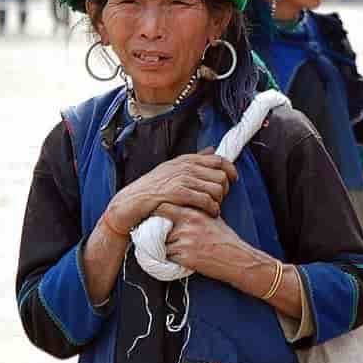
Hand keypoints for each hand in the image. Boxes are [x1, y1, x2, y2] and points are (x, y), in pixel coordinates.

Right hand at [104, 147, 237, 233]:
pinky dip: (212, 208)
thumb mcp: (172, 169)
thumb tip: (212, 148)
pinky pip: (205, 200)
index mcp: (185, 160)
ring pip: (216, 189)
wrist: (128, 203)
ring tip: (213, 208)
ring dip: (219, 201)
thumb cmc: (152, 189)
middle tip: (218, 200)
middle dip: (225, 190)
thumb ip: (194, 159)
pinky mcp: (176, 194)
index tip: (233, 180)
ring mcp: (180, 179)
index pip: (218, 160)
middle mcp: (184, 166)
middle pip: (221, 176)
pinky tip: (210, 214)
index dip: (231, 170)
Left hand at [154, 203, 247, 278]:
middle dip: (156, 232)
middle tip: (158, 236)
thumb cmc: (225, 239)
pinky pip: (167, 256)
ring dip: (164, 247)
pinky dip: (169, 258)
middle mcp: (188, 225)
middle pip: (158, 226)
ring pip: (161, 243)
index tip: (156, 218)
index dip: (157, 213)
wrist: (237, 258)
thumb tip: (180, 208)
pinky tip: (179, 258)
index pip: (164, 207)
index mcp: (194, 213)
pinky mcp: (185, 257)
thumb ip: (196, 211)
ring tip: (173, 249)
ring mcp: (185, 241)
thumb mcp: (213, 218)